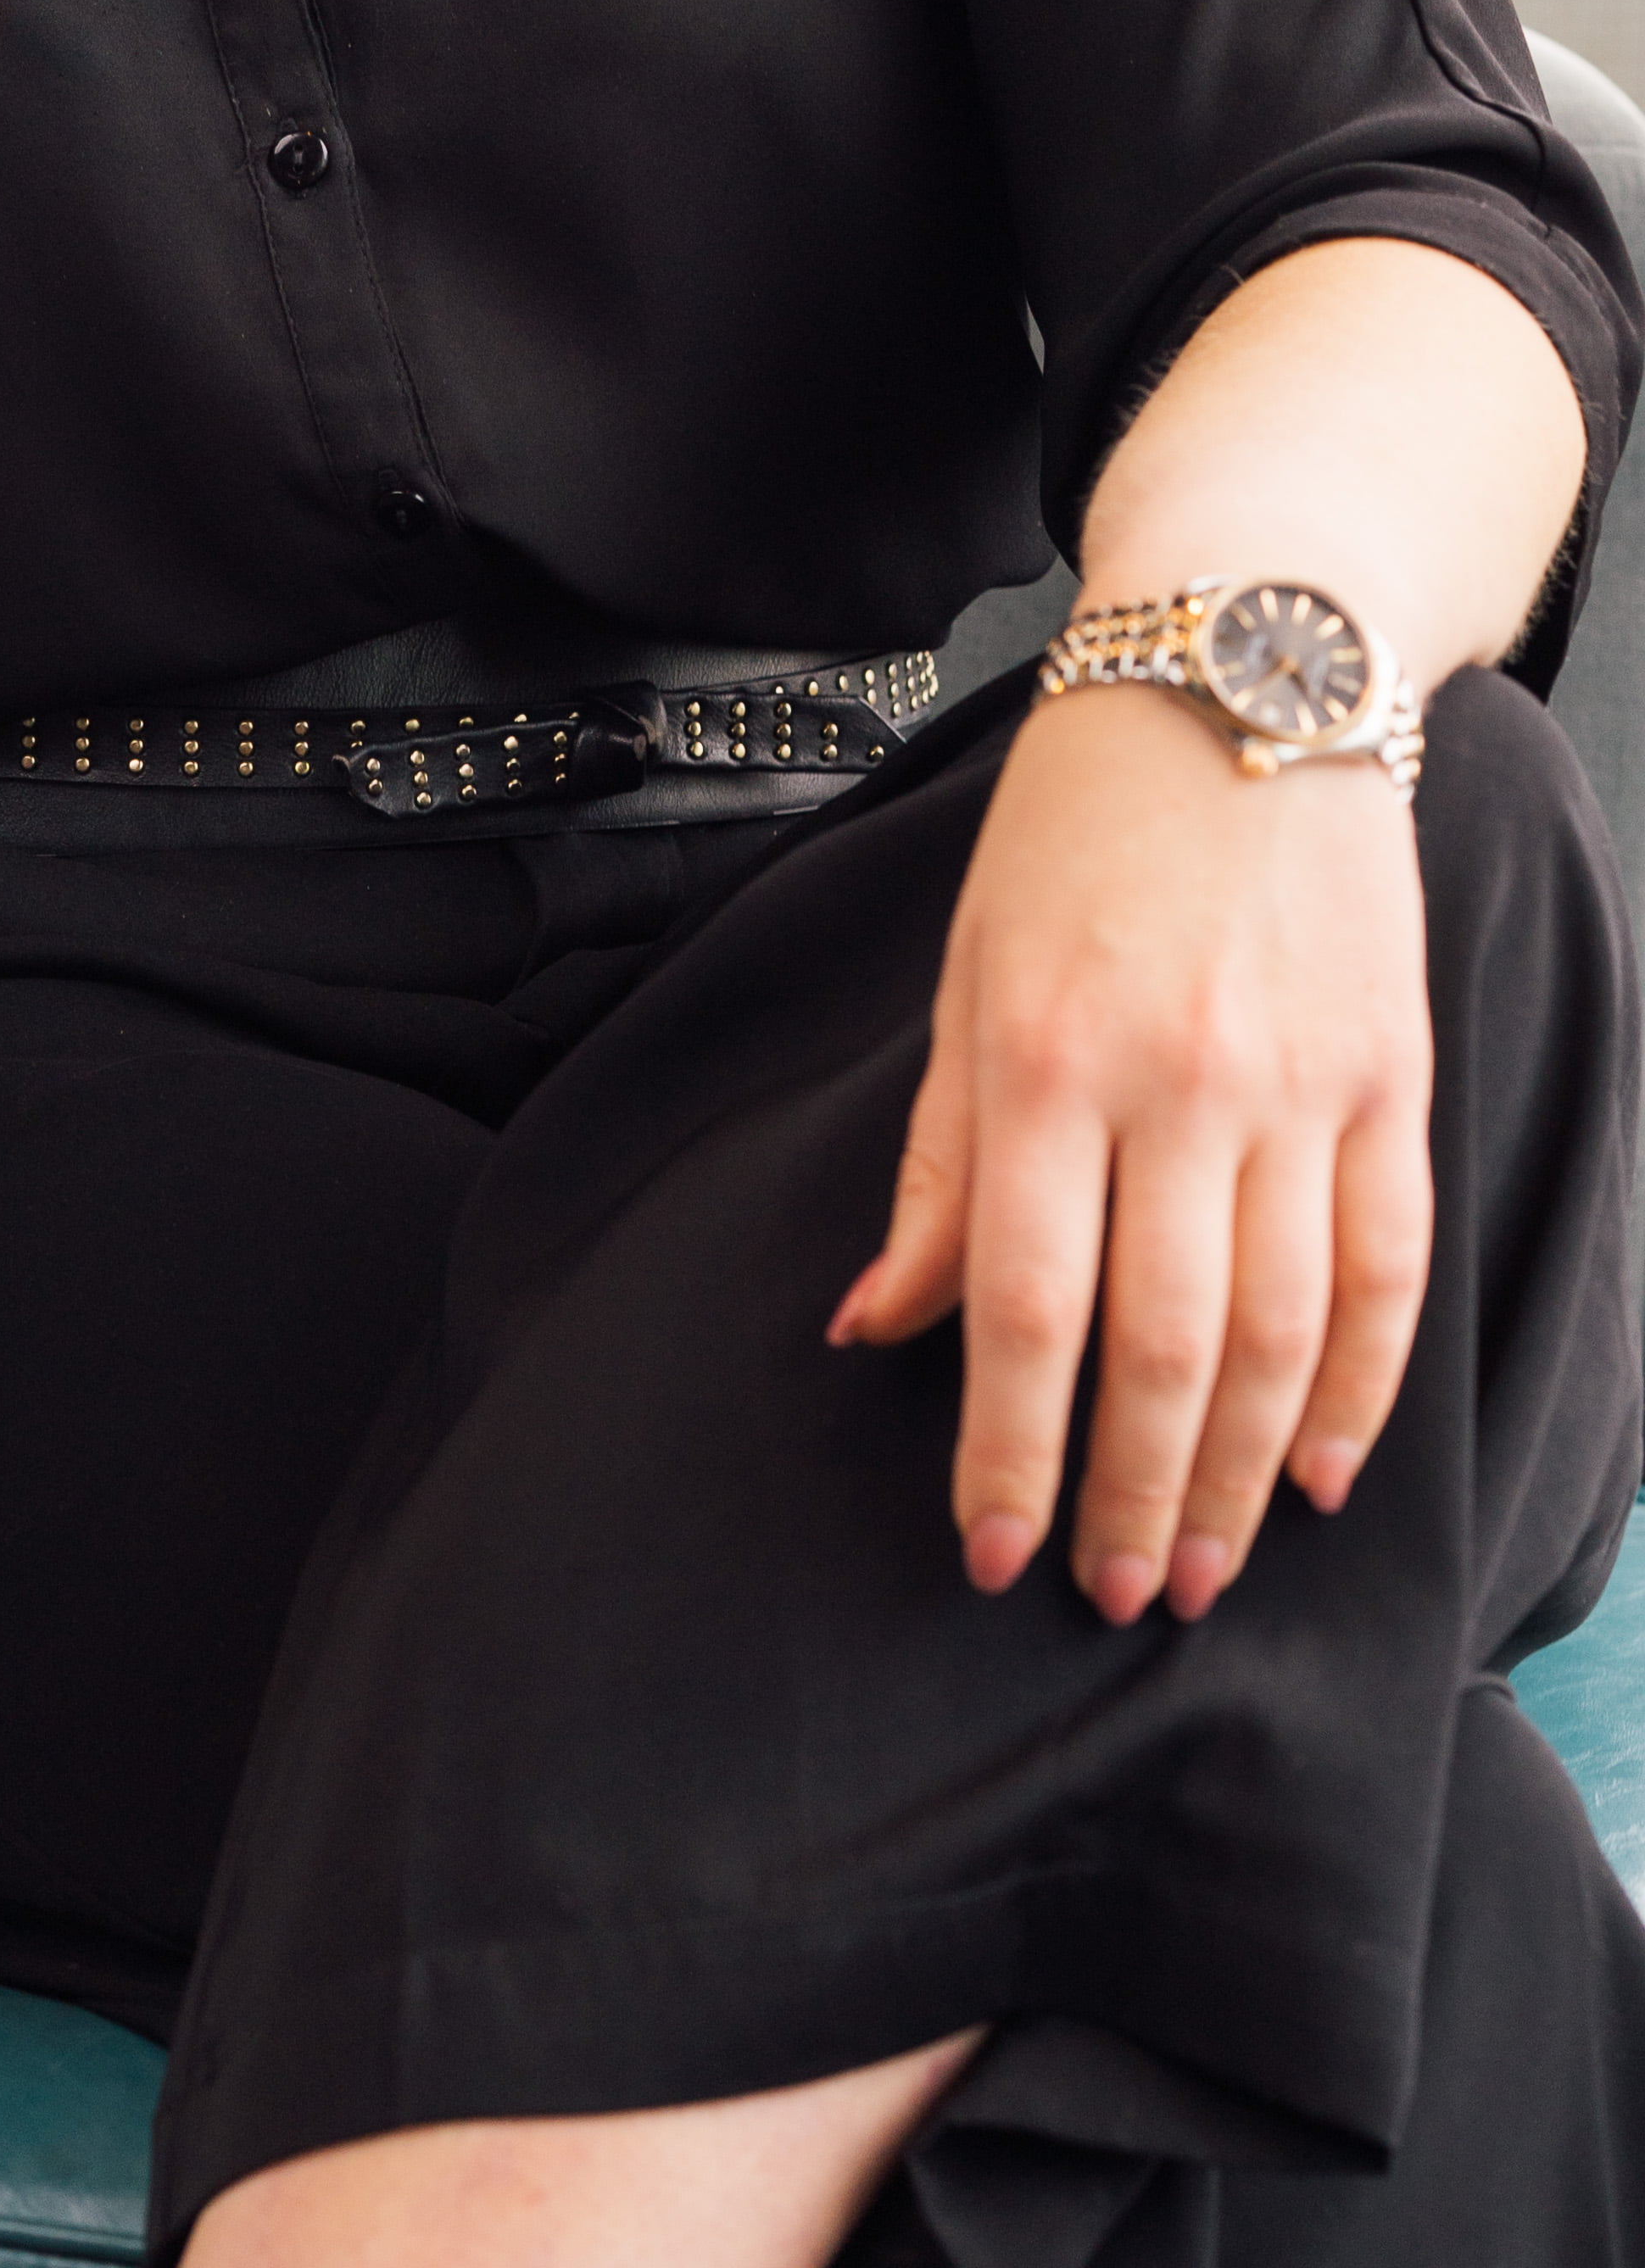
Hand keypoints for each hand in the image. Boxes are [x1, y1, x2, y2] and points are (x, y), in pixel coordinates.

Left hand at [827, 680, 1433, 1624]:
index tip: (990, 1553)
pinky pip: (1386, 1267)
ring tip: (1205, 1569)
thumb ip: (935, 1163)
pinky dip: (1363, 1387)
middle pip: (1163, 1348)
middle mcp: (1178, 1083)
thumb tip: (875, 1324)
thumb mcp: (964, 974)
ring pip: (1284, 1336)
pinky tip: (1330, 1471)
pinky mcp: (1392, 1075)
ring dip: (1246, 1477)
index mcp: (1045, 1056)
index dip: (1006, 1452)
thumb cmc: (1075, 825)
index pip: (1021, 1306)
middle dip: (1134, 1498)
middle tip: (1111, 1595)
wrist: (1241, 672)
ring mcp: (1301, 1084)